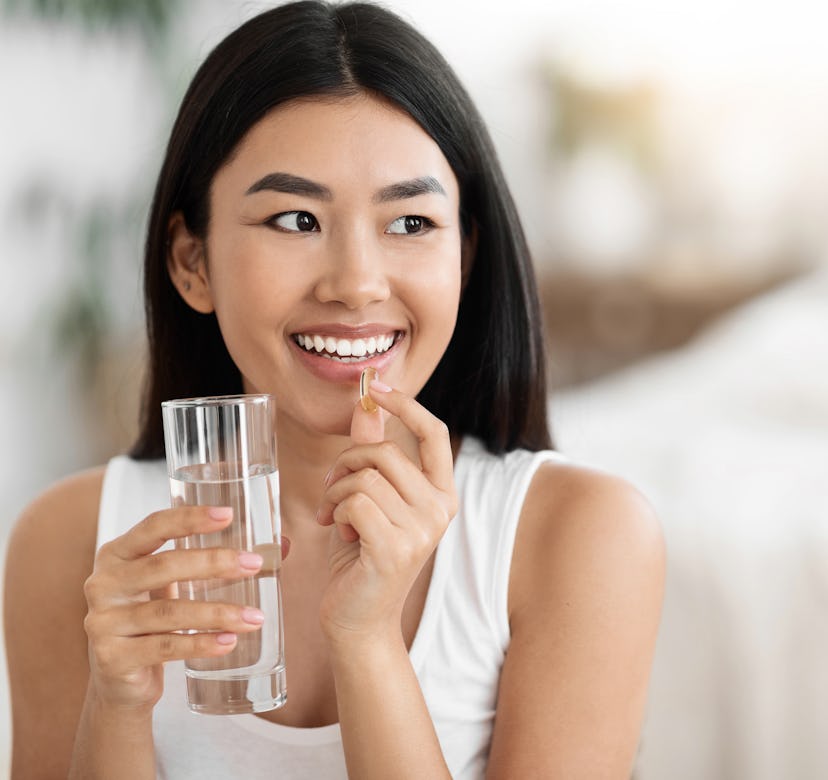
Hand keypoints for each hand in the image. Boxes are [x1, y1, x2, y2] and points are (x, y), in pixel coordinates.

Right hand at [82, 507, 289, 710]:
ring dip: (217, 612)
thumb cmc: (155, 618)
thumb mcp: (175, 585)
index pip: (153, 526)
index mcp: (117, 554)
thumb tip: (281, 545)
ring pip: (169, 612)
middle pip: (164, 566)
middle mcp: (103, 583)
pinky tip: (229, 642)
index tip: (228, 515)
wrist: (120, 681)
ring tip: (254, 616)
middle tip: (254, 564)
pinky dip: (201, 643)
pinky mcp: (112, 658)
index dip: (189, 518)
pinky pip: (165, 647)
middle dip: (214, 563)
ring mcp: (103, 622)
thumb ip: (216, 563)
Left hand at [316, 382, 456, 641]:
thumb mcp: (369, 498)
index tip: (376, 385)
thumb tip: (366, 405)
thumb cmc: (362, 557)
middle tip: (333, 488)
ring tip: (337, 515)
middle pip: (385, 451)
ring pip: (366, 475)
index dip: (405, 403)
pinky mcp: (396, 548)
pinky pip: (356, 500)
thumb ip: (372, 453)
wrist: (358, 620)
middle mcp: (440, 510)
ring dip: (337, 491)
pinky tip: (341, 531)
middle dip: (347, 462)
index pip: (433, 432)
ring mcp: (422, 531)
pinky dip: (337, 509)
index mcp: (441, 494)